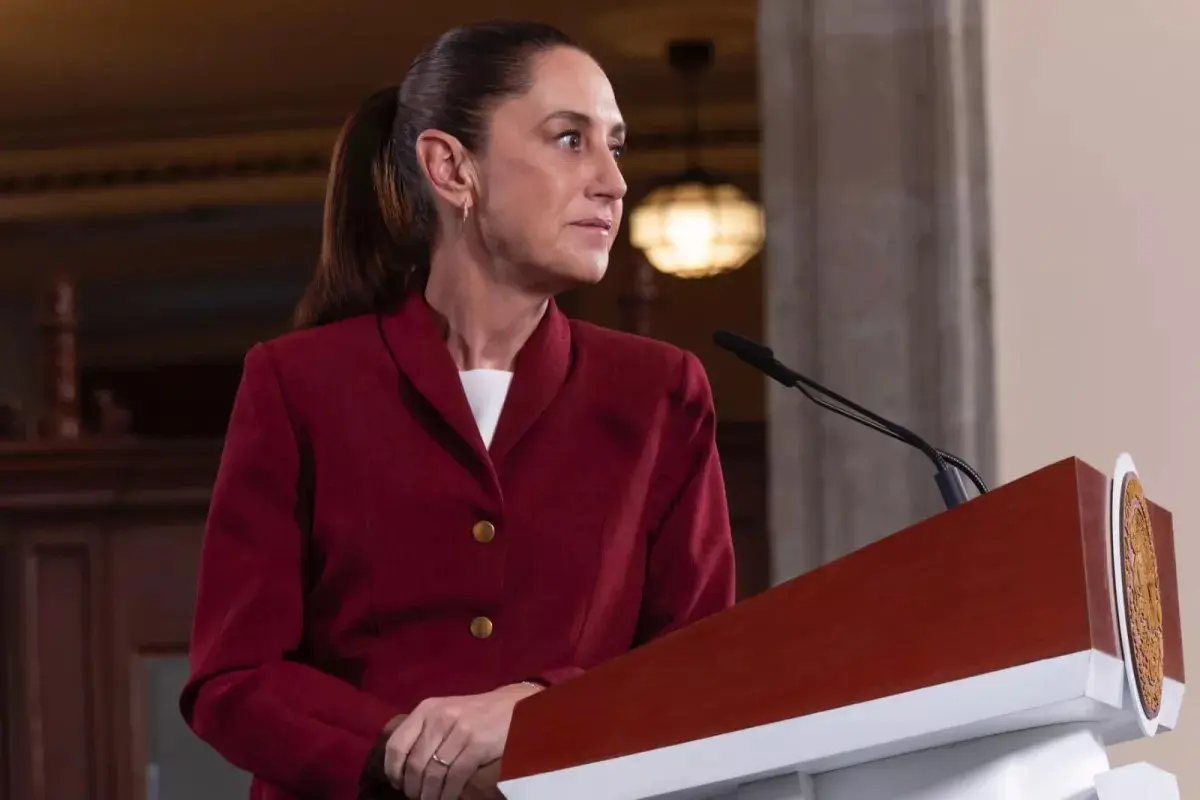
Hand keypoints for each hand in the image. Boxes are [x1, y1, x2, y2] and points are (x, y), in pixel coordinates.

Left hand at [384, 683, 540, 799]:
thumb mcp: (445, 713)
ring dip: (430, 794)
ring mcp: (459, 730)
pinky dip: (448, 793)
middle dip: (413, 788)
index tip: (398, 784)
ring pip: (434, 773)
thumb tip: (402, 768)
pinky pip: (455, 777)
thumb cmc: (476, 714)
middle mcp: (439, 717)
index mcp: (426, 709)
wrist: (514, 706)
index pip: (396, 745)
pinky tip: (448, 798)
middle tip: (417, 797)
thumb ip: (424, 732)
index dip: (393, 770)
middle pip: (415, 764)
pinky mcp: (477, 744)